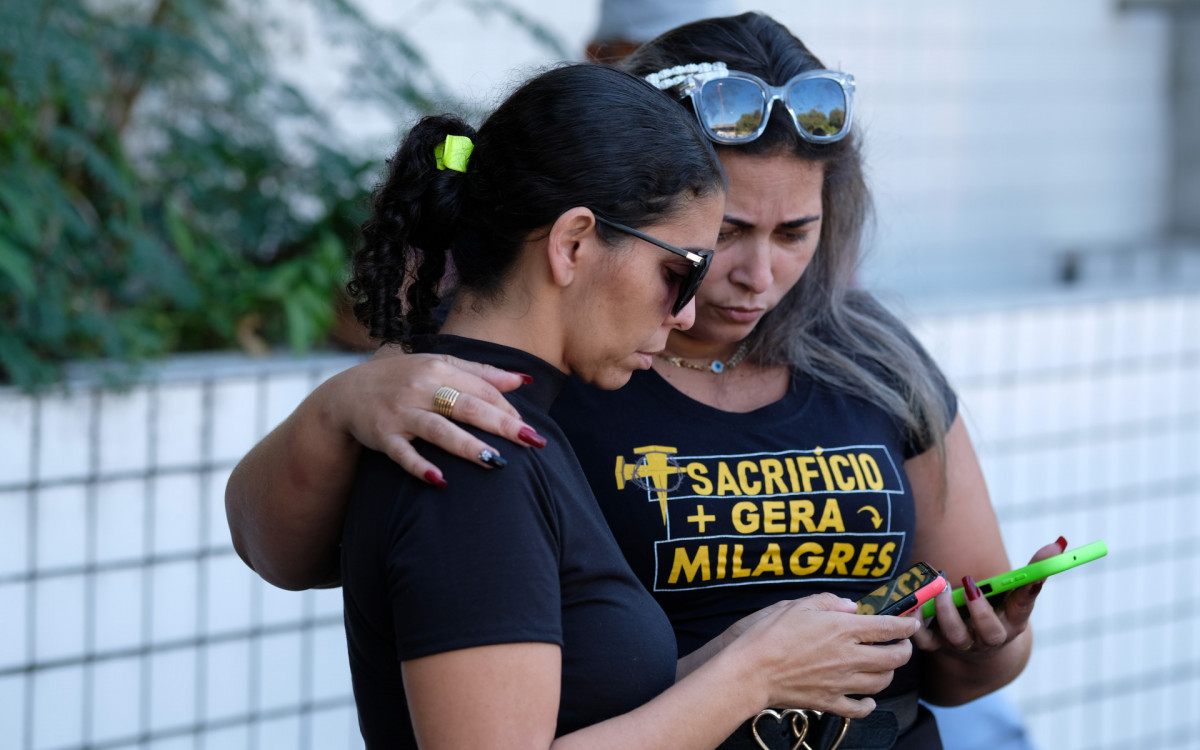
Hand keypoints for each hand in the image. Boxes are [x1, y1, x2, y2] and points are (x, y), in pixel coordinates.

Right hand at [328, 345, 546, 483]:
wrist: (347, 392)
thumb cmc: (403, 378)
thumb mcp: (439, 365)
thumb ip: (481, 373)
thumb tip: (523, 381)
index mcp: (438, 368)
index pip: (481, 389)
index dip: (506, 408)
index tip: (528, 428)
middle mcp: (420, 387)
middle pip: (466, 406)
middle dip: (500, 424)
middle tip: (530, 441)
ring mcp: (400, 412)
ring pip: (438, 429)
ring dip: (466, 445)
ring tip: (495, 461)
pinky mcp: (382, 434)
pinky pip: (403, 453)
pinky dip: (419, 466)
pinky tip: (440, 480)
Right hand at [728, 593, 920, 717]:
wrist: (751, 671)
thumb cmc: (770, 635)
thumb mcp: (796, 605)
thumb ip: (828, 602)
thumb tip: (851, 607)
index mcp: (842, 629)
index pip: (887, 628)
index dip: (905, 625)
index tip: (912, 623)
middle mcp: (848, 657)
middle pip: (893, 658)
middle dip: (905, 650)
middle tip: (903, 645)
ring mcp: (841, 682)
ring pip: (881, 682)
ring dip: (889, 674)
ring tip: (885, 666)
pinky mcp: (830, 701)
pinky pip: (860, 708)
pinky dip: (869, 704)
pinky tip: (868, 698)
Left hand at [914, 536, 1065, 658]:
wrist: (973, 647)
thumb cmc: (997, 610)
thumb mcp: (1014, 593)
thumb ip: (1033, 571)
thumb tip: (1059, 543)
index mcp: (1011, 622)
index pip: (1023, 608)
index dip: (1028, 593)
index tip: (1031, 578)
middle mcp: (987, 637)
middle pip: (989, 632)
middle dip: (980, 609)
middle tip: (970, 583)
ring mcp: (961, 642)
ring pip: (955, 635)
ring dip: (945, 610)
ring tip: (940, 585)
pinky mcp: (936, 644)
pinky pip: (924, 640)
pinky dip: (917, 623)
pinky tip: (915, 601)